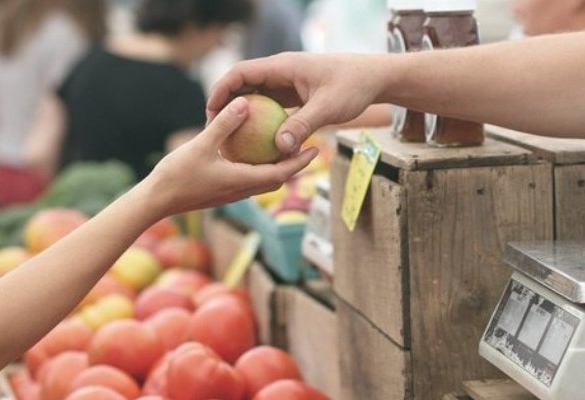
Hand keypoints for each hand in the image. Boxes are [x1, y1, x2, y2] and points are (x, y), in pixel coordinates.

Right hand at [147, 96, 318, 218]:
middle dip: (294, 165)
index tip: (316, 149)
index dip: (300, 162)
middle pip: (277, 179)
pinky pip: (247, 179)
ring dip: (277, 167)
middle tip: (308, 146)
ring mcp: (231, 193)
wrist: (156, 201)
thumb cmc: (177, 175)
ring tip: (284, 147)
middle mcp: (241, 190)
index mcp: (243, 181)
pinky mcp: (221, 192)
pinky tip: (252, 152)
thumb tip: (245, 102)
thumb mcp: (201, 145)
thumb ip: (224, 124)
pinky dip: (257, 167)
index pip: (281, 173)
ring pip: (262, 181)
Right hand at [206, 52, 385, 154]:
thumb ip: (303, 125)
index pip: (242, 73)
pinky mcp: (294, 96)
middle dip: (226, 104)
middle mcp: (281, 73)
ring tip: (229, 138)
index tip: (210, 110)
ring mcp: (287, 84)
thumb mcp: (328, 108)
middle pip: (243, 85)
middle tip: (213, 129)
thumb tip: (279, 148)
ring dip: (243, 115)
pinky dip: (261, 122)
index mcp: (283, 67)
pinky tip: (256, 144)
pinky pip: (271, 108)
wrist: (373, 78)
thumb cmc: (353, 87)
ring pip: (256, 97)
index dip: (222, 89)